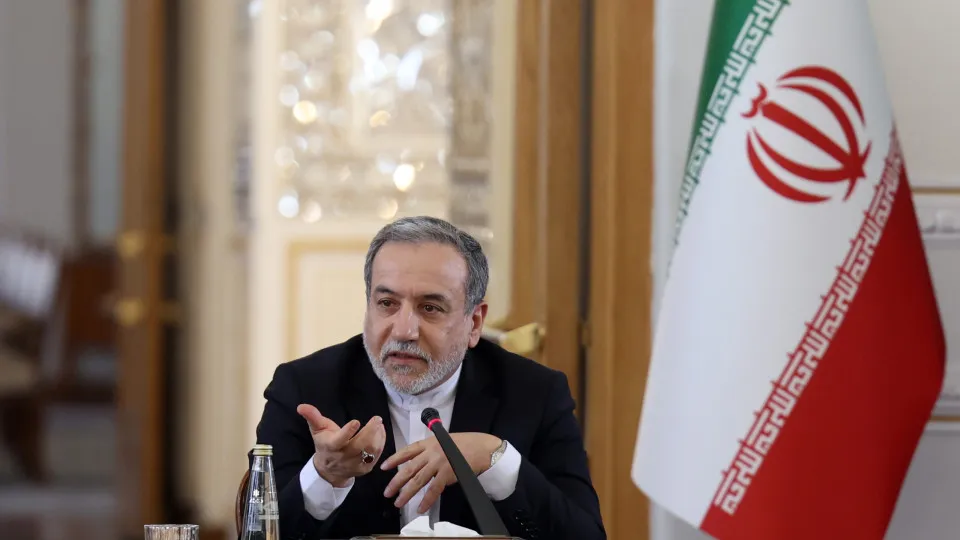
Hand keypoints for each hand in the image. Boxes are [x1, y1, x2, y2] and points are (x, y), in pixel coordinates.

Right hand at [297, 404, 385, 487]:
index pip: (339, 440)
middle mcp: (343, 457)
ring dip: (377, 437)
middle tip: (377, 419)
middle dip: (370, 432)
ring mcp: (354, 465)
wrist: (328, 470)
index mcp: (331, 446)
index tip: (356, 422)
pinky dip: (381, 443)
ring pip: (370, 452)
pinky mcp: (364, 469)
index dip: (347, 432)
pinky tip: (381, 432)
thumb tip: (301, 406)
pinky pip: (376, 456)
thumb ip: (312, 417)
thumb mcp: (317, 430)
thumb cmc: (324, 444)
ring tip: (379, 424)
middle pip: (359, 446)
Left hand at [380, 432, 500, 513]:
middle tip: (387, 492)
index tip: (383, 467)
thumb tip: (418, 465)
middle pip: (408, 469)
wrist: (481, 448)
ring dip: (406, 493)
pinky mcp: (447, 474)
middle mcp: (431, 453)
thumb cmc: (464, 444)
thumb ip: (429, 451)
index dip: (394, 459)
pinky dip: (426, 500)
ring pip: (417, 481)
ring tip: (398, 503)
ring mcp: (438, 463)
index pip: (407, 451)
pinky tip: (420, 508)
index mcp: (428, 443)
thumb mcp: (443, 441)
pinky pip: (433, 490)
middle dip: (396, 482)